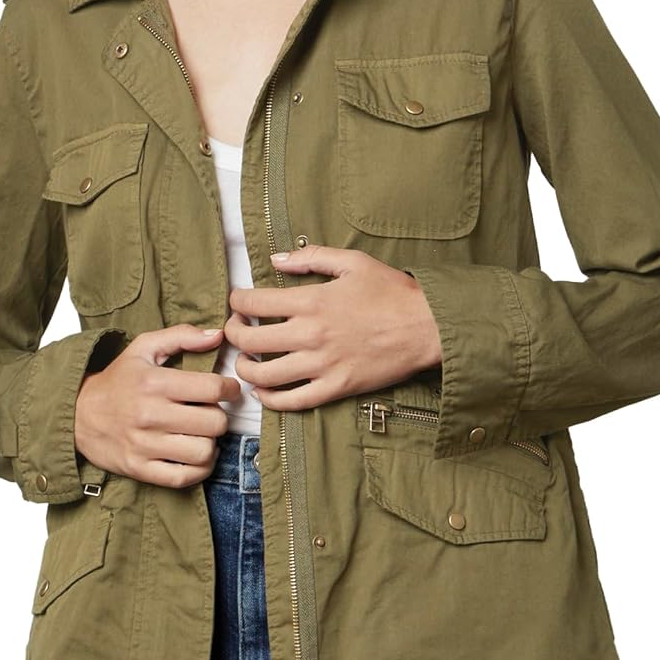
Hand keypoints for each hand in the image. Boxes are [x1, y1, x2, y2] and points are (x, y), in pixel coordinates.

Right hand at [75, 324, 240, 488]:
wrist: (77, 414)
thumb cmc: (117, 381)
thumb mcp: (143, 348)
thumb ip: (181, 336)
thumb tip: (217, 335)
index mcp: (153, 383)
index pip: (212, 388)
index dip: (230, 389)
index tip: (228, 390)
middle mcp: (149, 415)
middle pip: (214, 422)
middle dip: (220, 416)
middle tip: (211, 412)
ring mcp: (144, 445)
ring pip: (204, 451)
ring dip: (211, 443)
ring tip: (202, 433)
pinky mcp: (140, 469)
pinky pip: (185, 477)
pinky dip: (200, 469)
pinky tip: (197, 455)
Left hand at [224, 245, 442, 410]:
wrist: (427, 327)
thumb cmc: (392, 292)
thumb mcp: (353, 262)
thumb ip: (311, 258)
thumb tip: (276, 260)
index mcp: (311, 301)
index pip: (253, 302)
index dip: (236, 302)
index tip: (238, 303)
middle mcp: (310, 335)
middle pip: (249, 340)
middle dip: (233, 334)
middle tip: (236, 330)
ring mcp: (321, 365)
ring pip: (264, 375)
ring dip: (245, 369)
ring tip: (245, 362)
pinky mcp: (335, 388)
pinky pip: (293, 402)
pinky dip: (271, 400)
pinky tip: (264, 392)